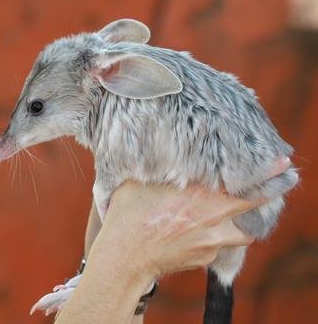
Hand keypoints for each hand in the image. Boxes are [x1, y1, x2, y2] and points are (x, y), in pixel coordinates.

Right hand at [97, 157, 290, 278]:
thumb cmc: (127, 214)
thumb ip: (159, 165)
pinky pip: (220, 246)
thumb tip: (163, 147)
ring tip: (234, 216)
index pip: (244, 177)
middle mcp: (213, 214)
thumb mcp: (139, 180)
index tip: (281, 163)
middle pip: (254, 202)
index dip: (265, 170)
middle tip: (279, 182)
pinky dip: (215, 240)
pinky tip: (197, 235)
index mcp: (199, 190)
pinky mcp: (206, 258)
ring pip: (244, 231)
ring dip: (243, 223)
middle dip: (267, 192)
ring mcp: (213, 239)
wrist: (125, 255)